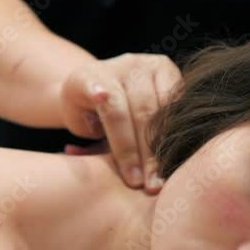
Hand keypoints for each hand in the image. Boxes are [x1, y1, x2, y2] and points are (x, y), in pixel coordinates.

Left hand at [58, 53, 182, 193]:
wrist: (99, 86)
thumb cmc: (86, 116)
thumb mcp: (80, 128)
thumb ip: (83, 142)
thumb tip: (71, 152)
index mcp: (90, 75)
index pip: (114, 111)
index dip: (124, 146)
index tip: (132, 180)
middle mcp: (123, 63)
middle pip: (142, 111)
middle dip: (147, 154)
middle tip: (151, 187)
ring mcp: (149, 62)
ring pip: (164, 109)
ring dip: (166, 146)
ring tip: (165, 178)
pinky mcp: (169, 69)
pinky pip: (178, 103)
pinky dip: (177, 131)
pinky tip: (177, 158)